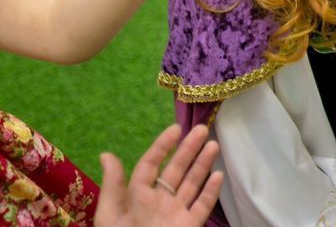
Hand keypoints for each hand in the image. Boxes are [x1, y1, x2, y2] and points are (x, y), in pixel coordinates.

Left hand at [95, 124, 223, 226]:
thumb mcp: (110, 215)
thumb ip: (113, 186)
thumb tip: (107, 154)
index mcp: (137, 197)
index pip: (150, 166)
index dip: (162, 147)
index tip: (175, 128)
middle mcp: (159, 202)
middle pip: (176, 171)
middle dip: (188, 149)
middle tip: (202, 128)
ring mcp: (175, 214)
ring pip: (192, 184)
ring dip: (203, 164)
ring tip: (214, 145)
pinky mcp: (189, 225)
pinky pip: (202, 206)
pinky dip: (211, 192)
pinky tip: (218, 176)